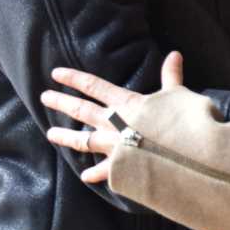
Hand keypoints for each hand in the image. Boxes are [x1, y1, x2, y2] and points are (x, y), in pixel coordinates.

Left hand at [42, 52, 185, 182]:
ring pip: (84, 141)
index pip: (95, 87)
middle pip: (82, 111)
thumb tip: (174, 53)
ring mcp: (115, 147)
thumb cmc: (181, 123)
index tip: (56, 74)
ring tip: (50, 134)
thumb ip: (171, 75)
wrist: (185, 159)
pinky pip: (104, 170)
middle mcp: (115, 124)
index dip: (75, 79)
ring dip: (66, 137)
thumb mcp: (178, 95)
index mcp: (127, 104)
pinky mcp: (121, 168)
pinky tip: (85, 176)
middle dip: (62, 103)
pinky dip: (94, 173)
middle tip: (44, 97)